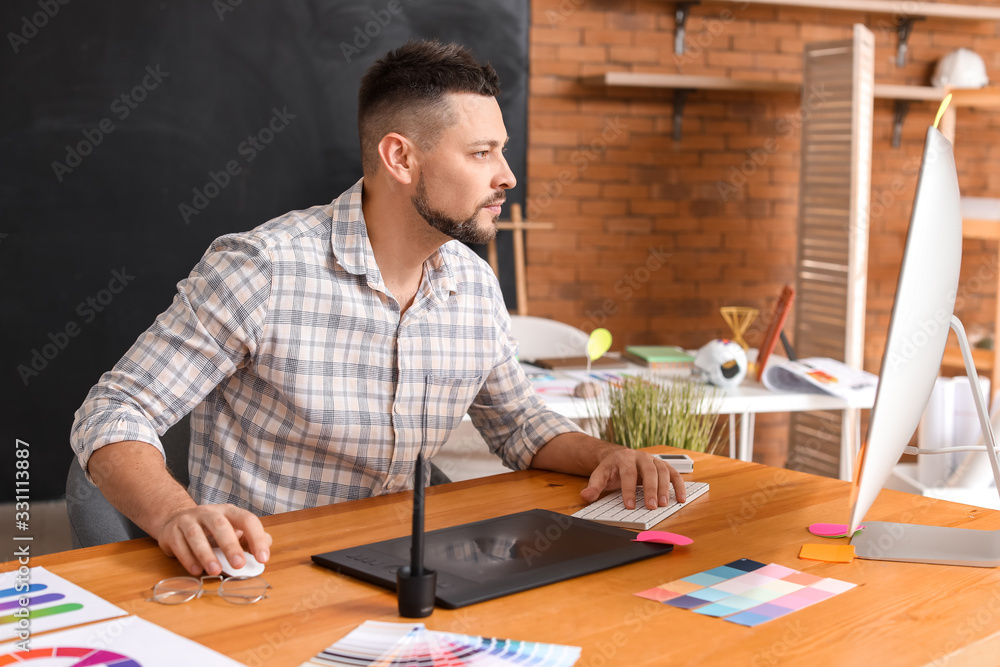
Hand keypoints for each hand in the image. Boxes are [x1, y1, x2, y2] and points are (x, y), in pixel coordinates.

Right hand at [157, 504, 271, 575]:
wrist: (176, 521)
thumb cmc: (211, 530)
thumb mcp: (232, 530)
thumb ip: (249, 540)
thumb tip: (266, 549)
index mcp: (229, 511)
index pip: (247, 520)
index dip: (257, 538)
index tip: (263, 558)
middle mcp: (209, 512)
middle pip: (220, 525)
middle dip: (230, 545)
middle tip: (239, 565)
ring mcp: (188, 520)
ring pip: (196, 535)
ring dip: (206, 554)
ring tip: (215, 571)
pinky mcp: (171, 532)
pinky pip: (179, 544)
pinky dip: (188, 559)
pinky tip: (196, 571)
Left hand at [580, 449, 685, 509]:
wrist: (619, 456)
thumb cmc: (612, 469)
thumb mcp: (600, 476)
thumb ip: (594, 487)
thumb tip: (585, 496)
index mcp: (623, 457)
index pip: (627, 473)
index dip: (628, 489)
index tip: (629, 505)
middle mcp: (640, 456)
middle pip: (648, 471)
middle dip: (650, 489)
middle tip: (651, 506)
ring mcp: (653, 460)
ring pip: (662, 471)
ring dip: (665, 488)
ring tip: (663, 504)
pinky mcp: (663, 465)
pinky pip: (674, 474)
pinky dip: (679, 486)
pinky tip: (680, 499)